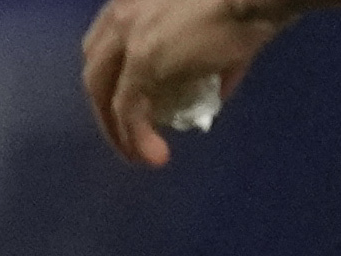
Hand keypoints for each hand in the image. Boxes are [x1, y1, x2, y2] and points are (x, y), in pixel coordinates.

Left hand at [80, 0, 305, 167]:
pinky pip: (129, 110)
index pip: (103, 45)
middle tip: (125, 135)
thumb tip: (214, 93)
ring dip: (117, 130)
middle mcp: (121, 14)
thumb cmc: (246, 3)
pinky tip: (154, 156)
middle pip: (95, 72)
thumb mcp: (212, 28)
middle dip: (105, 109)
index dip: (110, 79)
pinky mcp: (143, 60)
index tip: (123, 104)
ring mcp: (129, 35)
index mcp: (133, 2)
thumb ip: (204, 59)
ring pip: (105, 95)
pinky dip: (137, 138)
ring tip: (137, 155)